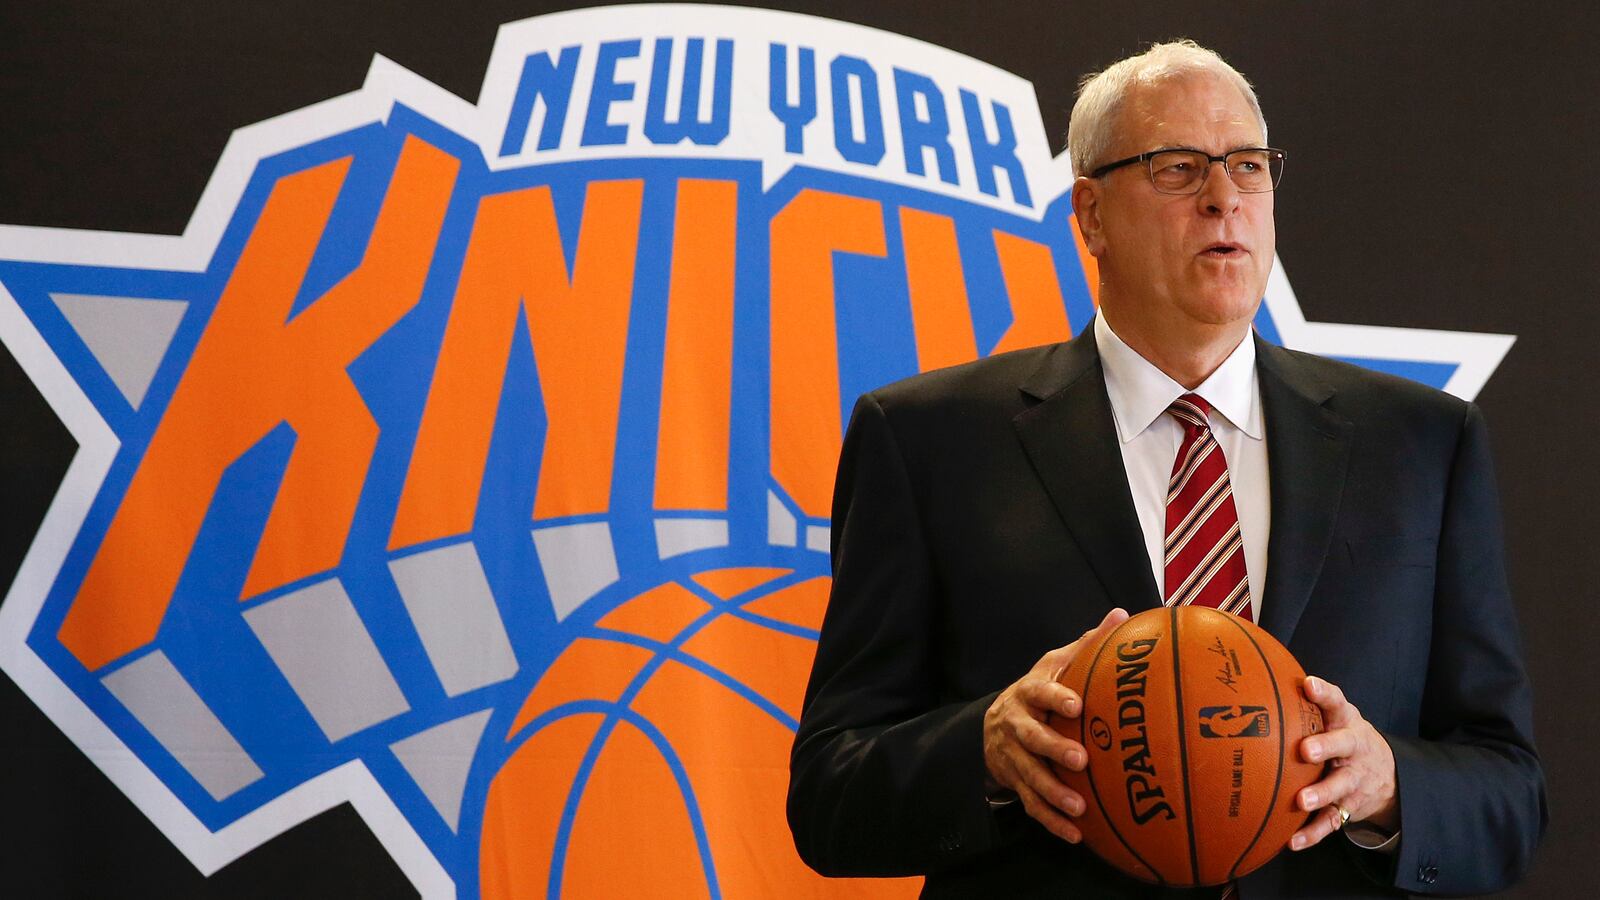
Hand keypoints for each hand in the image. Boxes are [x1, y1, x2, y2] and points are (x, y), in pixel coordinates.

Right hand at [982, 607, 1128, 842]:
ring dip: (1052, 792)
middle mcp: (1015, 724)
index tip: (1076, 705)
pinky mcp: (1015, 782)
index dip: (1055, 697)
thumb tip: (1121, 615)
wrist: (994, 725)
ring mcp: (1013, 756)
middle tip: (1080, 758)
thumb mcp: (1056, 664)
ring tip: (1079, 806)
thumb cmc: (1039, 692)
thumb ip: (1087, 645)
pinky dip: (1051, 821)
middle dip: (1053, 748)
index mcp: (1028, 693)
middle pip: (1030, 737)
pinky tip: (1076, 835)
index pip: (1039, 692)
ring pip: (1029, 775)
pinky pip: (1031, 804)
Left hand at [1290, 675, 1399, 850]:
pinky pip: (1330, 822)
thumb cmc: (1343, 737)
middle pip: (1344, 745)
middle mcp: (1353, 749)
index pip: (1337, 702)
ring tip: (1300, 801)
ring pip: (1339, 786)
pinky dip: (1313, 833)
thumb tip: (1253, 686)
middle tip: (1306, 749)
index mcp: (1346, 722)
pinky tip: (1292, 841)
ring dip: (1320, 794)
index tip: (1309, 684)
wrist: (1387, 775)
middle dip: (1326, 746)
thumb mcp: (1334, 717)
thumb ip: (1305, 704)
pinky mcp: (1349, 807)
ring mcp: (1353, 779)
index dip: (1325, 693)